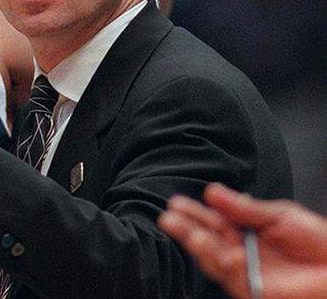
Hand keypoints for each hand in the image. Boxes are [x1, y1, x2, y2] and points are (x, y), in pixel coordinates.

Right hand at [158, 183, 326, 298]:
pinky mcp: (252, 290)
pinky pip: (232, 279)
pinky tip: (231, 254)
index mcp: (244, 229)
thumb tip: (213, 192)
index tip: (176, 203)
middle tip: (169, 218)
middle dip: (186, 229)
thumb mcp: (282, 216)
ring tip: (186, 232)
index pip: (212, 219)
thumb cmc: (318, 243)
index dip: (194, 212)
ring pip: (212, 259)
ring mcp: (244, 272)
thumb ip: (246, 208)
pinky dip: (228, 266)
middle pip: (206, 239)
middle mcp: (239, 250)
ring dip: (198, 246)